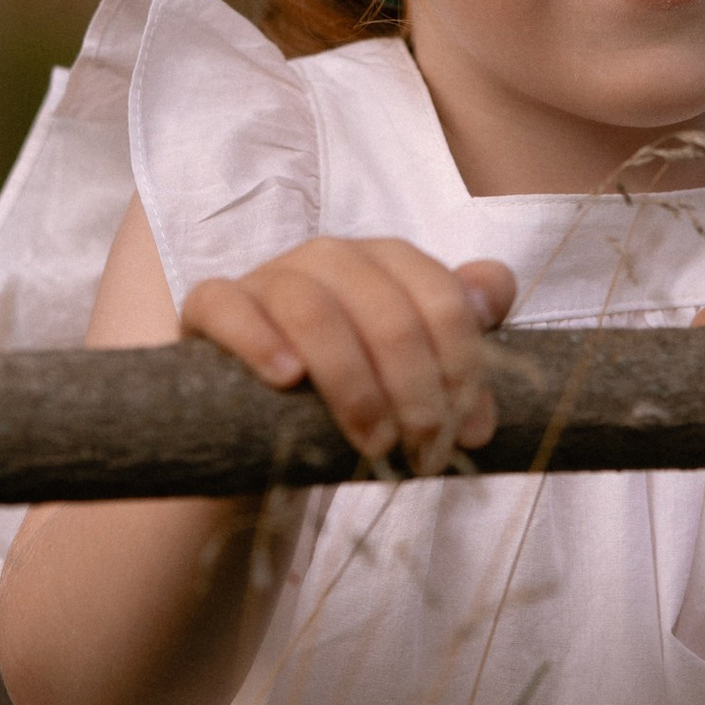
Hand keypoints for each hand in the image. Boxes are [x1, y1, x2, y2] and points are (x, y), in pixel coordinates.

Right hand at [180, 237, 518, 472]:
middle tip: (423, 447)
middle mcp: (328, 257)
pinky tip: (287, 380)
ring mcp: (267, 277)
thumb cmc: (347, 400)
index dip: (464, 365)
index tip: (471, 432)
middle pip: (385, 308)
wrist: (258, 434)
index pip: (439, 295)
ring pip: (313, 309)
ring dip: (352, 383)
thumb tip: (494, 288)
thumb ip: (459, 327)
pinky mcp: (210, 306)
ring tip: (372, 442)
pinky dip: (260, 340)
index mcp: (385, 262)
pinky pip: (229, 306)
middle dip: (415, 386)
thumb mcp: (412, 372)